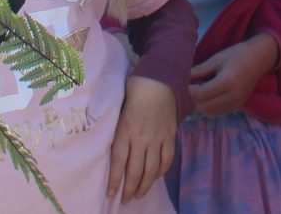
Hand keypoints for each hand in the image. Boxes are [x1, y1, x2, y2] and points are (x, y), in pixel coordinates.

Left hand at [107, 74, 176, 202]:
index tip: (111, 193)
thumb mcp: (118, 111)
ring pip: (151, 169)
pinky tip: (155, 177)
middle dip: (129, 189)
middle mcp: (141, 138)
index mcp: (125, 131)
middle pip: (135, 170)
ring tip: (138, 194)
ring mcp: (157, 138)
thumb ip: (116, 131)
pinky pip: (166, 159)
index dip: (115, 180)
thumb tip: (110, 149)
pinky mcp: (170, 136)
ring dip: (144, 185)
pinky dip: (161, 172)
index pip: (118, 162)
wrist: (158, 81)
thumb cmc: (133, 93)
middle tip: (125, 200)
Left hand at [187, 33, 280, 116]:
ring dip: (200, 104)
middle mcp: (233, 96)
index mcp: (227, 82)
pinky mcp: (237, 106)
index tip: (185, 83)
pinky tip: (207, 96)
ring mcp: (236, 103)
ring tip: (198, 91)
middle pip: (204, 106)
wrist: (259, 59)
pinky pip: (218, 112)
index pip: (201, 94)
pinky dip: (209, 107)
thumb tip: (184, 77)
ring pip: (210, 112)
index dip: (190, 90)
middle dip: (193, 99)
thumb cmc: (237, 55)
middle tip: (190, 88)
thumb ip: (200, 70)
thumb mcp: (217, 58)